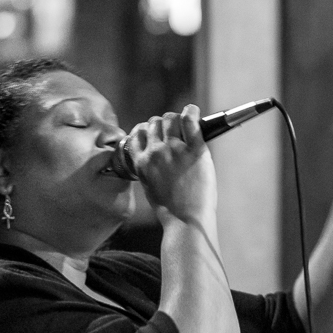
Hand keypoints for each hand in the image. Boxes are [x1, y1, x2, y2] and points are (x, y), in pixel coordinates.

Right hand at [127, 104, 217, 222]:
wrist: (186, 220)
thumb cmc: (171, 209)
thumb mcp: (149, 187)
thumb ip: (149, 168)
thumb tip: (155, 156)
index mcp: (142, 162)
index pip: (137, 133)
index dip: (146, 130)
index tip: (154, 133)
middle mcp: (155, 153)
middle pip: (154, 123)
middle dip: (163, 124)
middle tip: (174, 130)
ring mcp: (175, 150)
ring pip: (170, 118)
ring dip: (176, 118)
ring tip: (184, 124)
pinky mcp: (195, 150)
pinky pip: (190, 120)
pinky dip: (191, 112)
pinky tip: (193, 113)